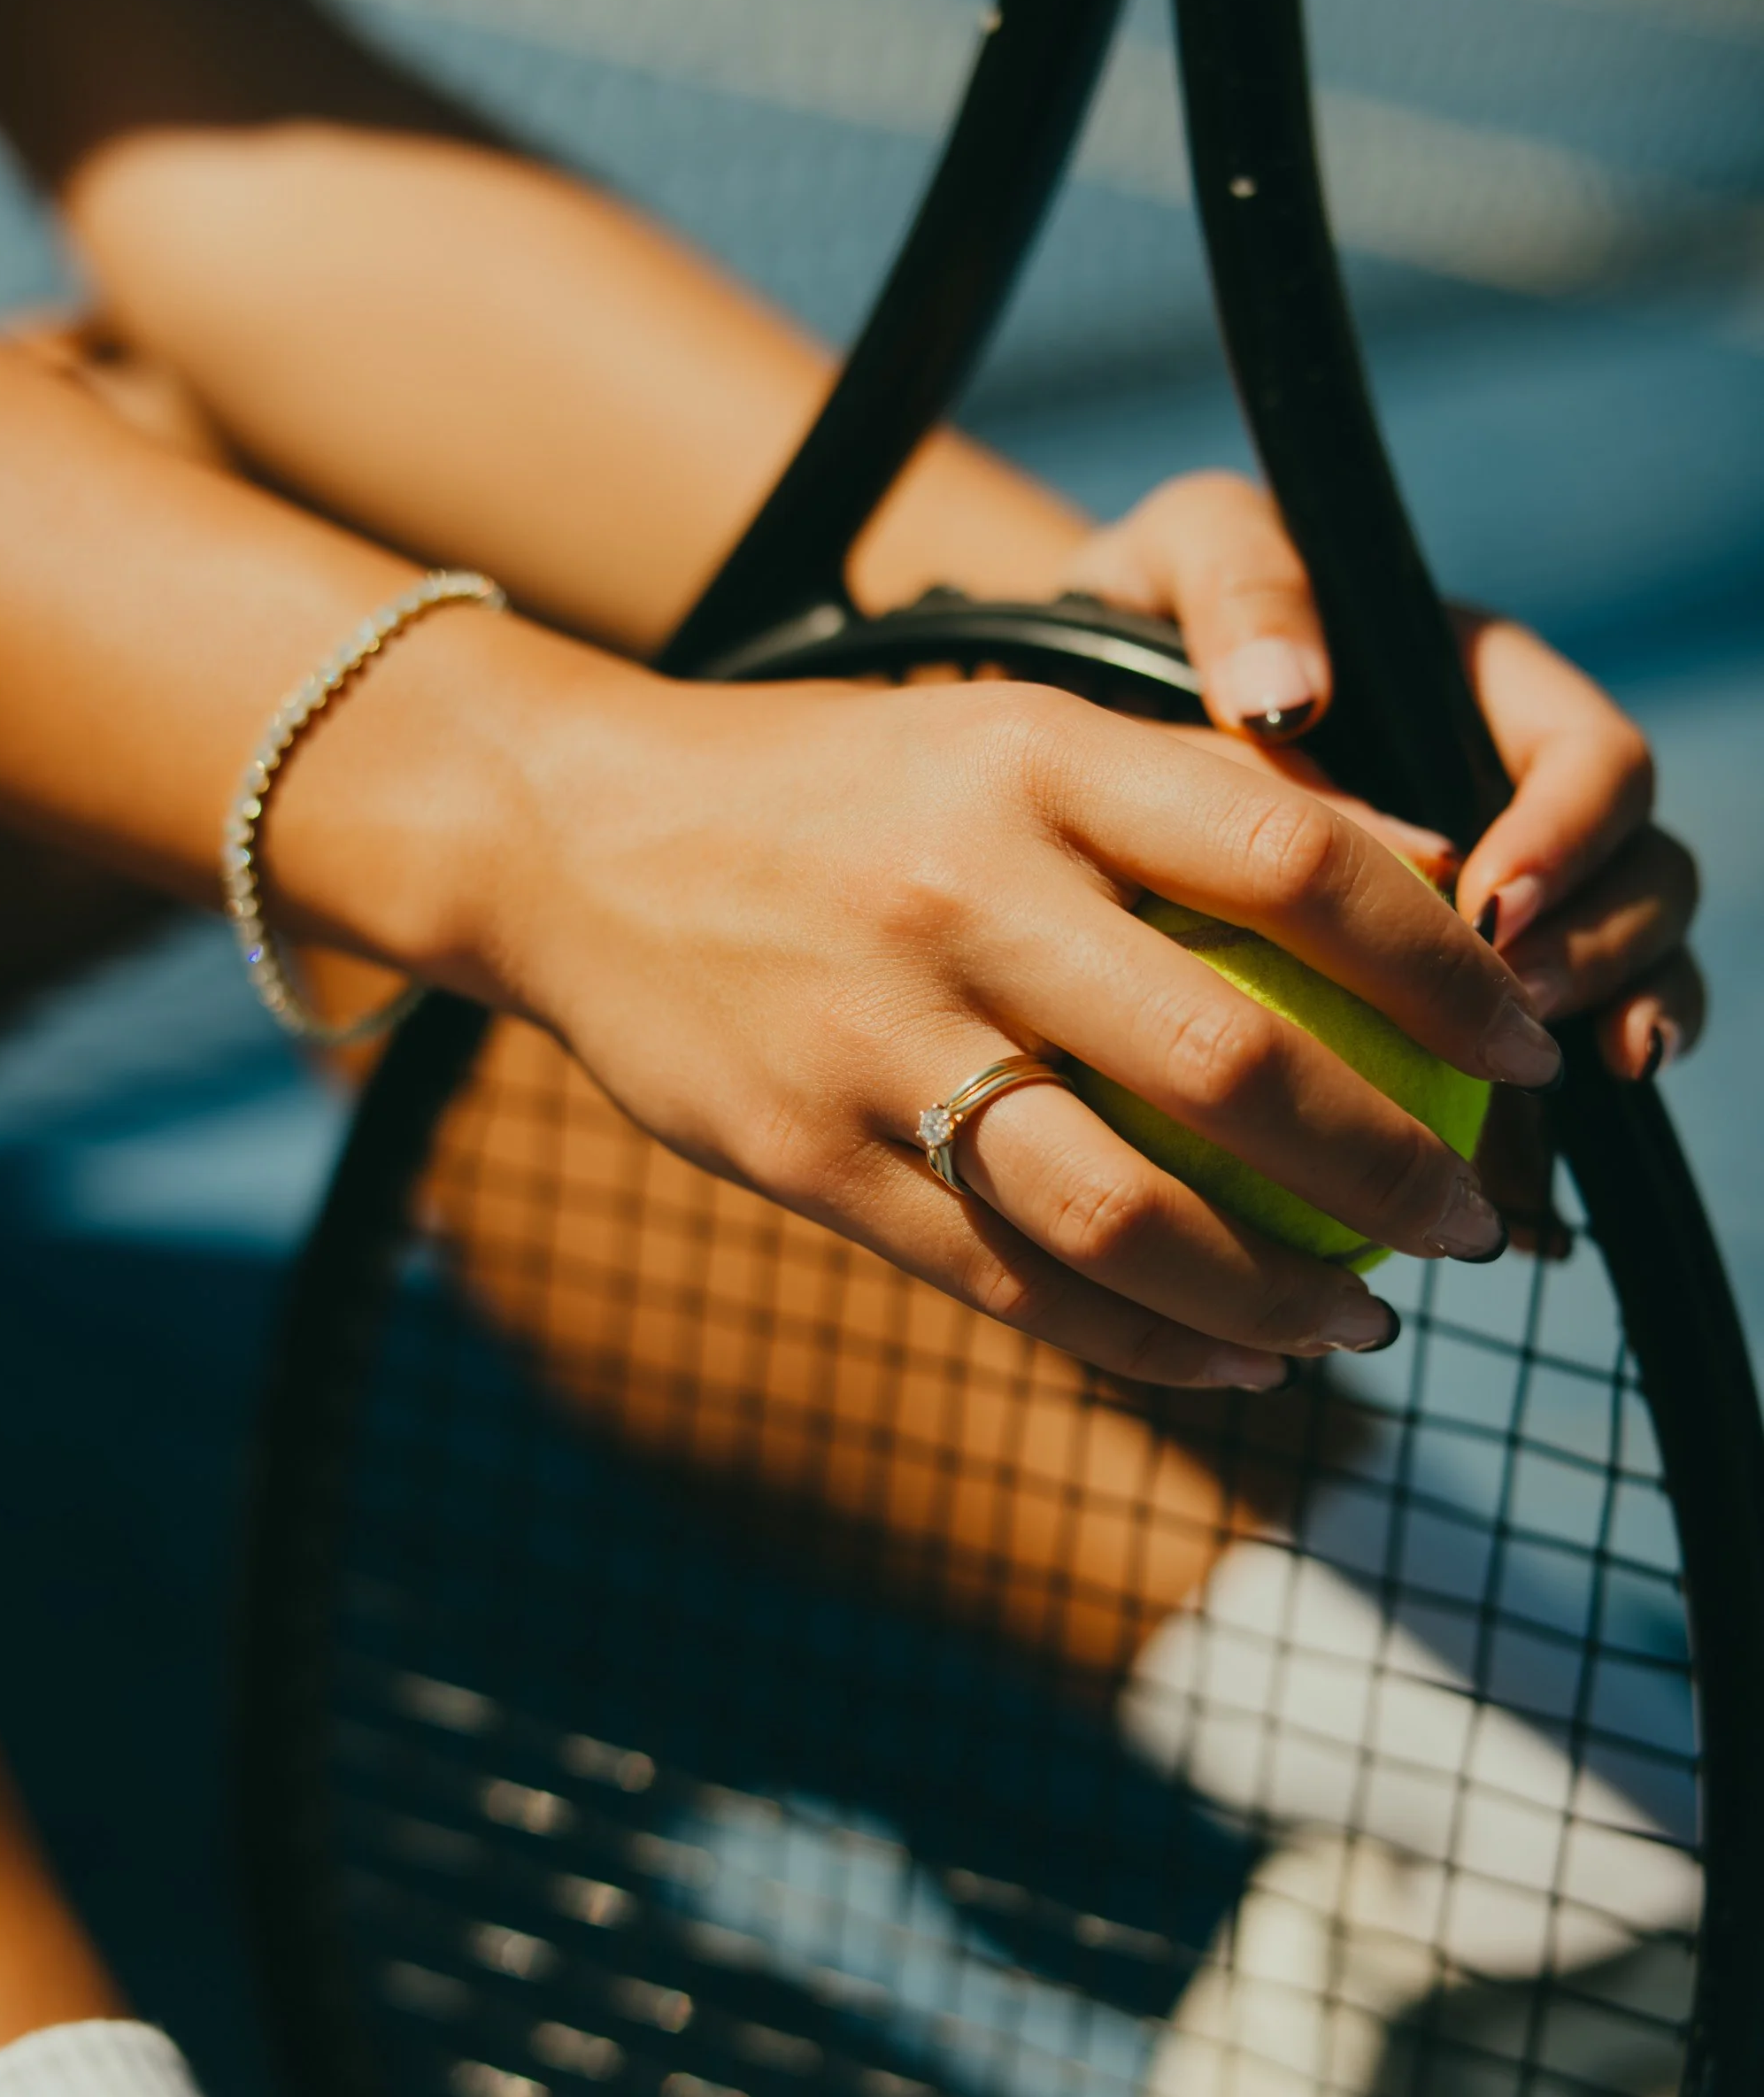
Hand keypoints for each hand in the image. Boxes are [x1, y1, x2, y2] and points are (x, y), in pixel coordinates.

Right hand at [490, 650, 1559, 1392]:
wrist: (574, 839)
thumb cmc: (834, 791)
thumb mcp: (1003, 734)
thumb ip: (1185, 802)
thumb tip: (1426, 883)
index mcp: (1032, 762)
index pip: (1292, 858)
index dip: (1439, 969)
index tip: (1522, 1047)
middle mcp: (960, 893)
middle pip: (1233, 1061)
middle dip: (1394, 1172)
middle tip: (1468, 1227)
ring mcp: (872, 1036)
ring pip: (1121, 1209)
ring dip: (1274, 1294)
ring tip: (1356, 1326)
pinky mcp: (804, 1155)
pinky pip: (1009, 1278)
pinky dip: (1141, 1340)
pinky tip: (1223, 1361)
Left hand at [1061, 472, 1702, 1077]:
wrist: (1053, 731)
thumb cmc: (1126, 622)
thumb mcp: (1178, 565)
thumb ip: (1243, 583)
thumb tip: (1294, 700)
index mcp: (1477, 687)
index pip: (1590, 759)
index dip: (1571, 832)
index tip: (1487, 900)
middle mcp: (1508, 792)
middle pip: (1640, 873)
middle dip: (1603, 946)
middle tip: (1515, 1011)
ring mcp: (1495, 895)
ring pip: (1619, 967)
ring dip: (1599, 1027)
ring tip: (1531, 1089)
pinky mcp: (1447, 991)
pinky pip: (1537, 1053)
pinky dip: (1547, 1112)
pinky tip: (1523, 1178)